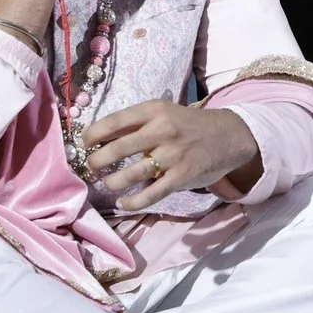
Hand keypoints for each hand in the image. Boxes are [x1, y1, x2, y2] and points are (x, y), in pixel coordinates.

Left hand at [81, 100, 263, 212]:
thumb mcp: (163, 114)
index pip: (114, 122)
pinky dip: (133, 202)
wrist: (228, 136)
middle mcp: (163, 130)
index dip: (92, 135)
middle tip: (91, 169)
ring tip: (107, 184)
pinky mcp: (182, 176)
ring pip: (132, 174)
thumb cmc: (187, 125)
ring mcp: (173, 154)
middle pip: (118, 149)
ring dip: (112, 182)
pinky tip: (124, 203)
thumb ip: (136, 124)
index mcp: (154, 110)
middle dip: (97, 162)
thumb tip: (98, 139)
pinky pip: (151, 194)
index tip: (84, 145)